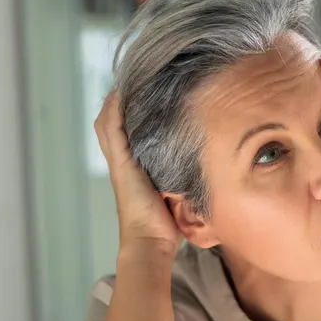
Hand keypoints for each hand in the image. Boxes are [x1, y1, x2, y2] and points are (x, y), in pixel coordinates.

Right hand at [95, 92, 181, 257]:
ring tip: (132, 77)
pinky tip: (124, 91)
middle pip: (111, 122)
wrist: (151, 242)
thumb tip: (212, 166)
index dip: (129, 112)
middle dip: (122, 100)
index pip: (124, 132)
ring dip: (117, 100)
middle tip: (137, 78)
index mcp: (133, 168)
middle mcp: (123, 162)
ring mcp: (120, 162)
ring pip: (108, 122)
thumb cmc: (166, 226)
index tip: (146, 92)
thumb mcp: (177, 193)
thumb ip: (185, 178)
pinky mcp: (122, 163)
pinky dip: (116, 109)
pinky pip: (112, 128)